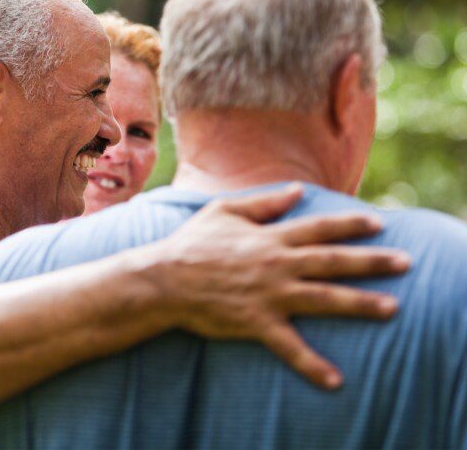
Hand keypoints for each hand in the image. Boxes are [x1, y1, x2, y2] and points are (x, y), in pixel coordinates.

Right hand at [155, 183, 409, 389]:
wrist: (165, 279)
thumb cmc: (192, 243)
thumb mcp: (224, 210)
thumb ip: (263, 202)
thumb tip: (297, 190)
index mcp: (270, 238)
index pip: (319, 228)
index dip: (350, 225)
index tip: (379, 224)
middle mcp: (276, 264)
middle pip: (332, 261)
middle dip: (371, 261)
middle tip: (405, 262)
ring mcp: (269, 295)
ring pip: (323, 299)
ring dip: (359, 303)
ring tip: (392, 308)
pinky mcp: (257, 323)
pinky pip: (289, 347)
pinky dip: (312, 364)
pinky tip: (335, 380)